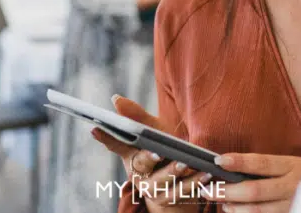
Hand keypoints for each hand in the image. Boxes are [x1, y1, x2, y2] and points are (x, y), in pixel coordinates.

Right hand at [90, 96, 205, 211]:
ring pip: (163, 182)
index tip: (95, 127)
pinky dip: (195, 182)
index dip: (105, 136)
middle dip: (149, 158)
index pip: (115, 143)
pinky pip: (183, 192)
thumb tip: (115, 99)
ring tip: (187, 163)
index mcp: (131, 156)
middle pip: (142, 165)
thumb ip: (137, 116)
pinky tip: (205, 172)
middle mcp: (139, 175)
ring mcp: (155, 190)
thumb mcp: (153, 130)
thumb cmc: (164, 149)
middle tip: (159, 151)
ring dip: (175, 172)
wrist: (179, 183)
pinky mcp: (172, 200)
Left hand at [203, 153, 300, 212]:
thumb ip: (265, 167)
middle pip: (255, 190)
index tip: (218, 160)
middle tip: (209, 190)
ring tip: (222, 202)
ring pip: (258, 211)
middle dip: (227, 191)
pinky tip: (236, 211)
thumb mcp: (290, 164)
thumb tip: (229, 166)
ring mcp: (292, 205)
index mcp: (292, 166)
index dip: (238, 161)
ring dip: (235, 208)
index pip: (261, 163)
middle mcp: (293, 186)